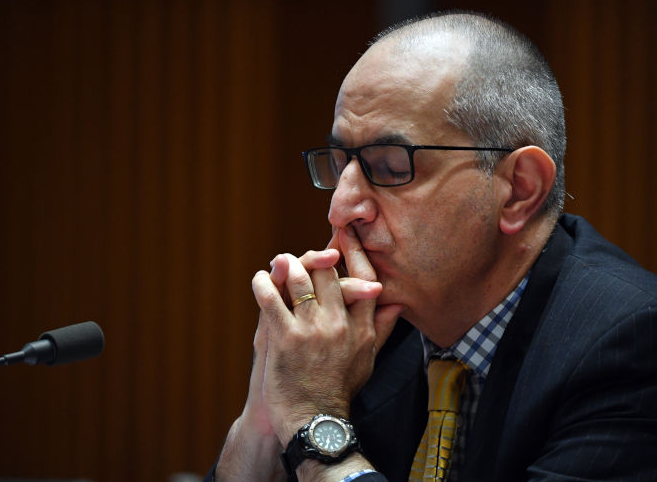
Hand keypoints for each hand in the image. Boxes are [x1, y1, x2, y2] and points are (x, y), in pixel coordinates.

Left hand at [215, 250, 382, 481]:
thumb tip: (397, 303)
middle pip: (329, 273)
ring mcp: (313, 330)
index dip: (354, 253)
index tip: (344, 234)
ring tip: (279, 263)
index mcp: (362, 327)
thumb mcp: (368, 359)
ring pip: (301, 279)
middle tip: (302, 256)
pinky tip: (259, 279)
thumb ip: (381, 328)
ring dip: (287, 266)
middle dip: (314, 258)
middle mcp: (340, 324)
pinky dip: (263, 283)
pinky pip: (272, 299)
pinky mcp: (286, 338)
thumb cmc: (339, 390)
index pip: (363, 279)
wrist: (314, 421)